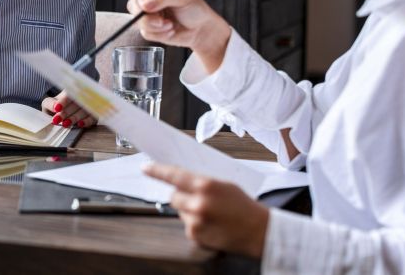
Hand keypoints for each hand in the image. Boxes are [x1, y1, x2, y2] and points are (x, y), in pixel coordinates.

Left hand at [40, 91, 95, 127]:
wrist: (61, 112)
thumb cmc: (55, 106)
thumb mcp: (48, 103)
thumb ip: (50, 104)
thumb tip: (55, 107)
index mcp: (70, 91)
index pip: (68, 95)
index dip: (63, 102)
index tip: (56, 108)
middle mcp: (81, 97)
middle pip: (76, 104)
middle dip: (66, 112)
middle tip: (57, 119)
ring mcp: (88, 106)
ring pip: (83, 111)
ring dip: (75, 118)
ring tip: (65, 124)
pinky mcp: (93, 116)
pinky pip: (92, 118)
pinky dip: (87, 121)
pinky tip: (80, 124)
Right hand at [123, 0, 231, 73]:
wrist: (202, 29)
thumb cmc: (195, 9)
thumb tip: (144, 4)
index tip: (143, 1)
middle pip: (132, 4)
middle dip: (146, 14)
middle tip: (160, 18)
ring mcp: (148, 15)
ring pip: (137, 21)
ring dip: (155, 25)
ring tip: (169, 24)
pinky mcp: (150, 29)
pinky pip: (145, 33)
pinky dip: (159, 34)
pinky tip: (170, 29)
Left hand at [143, 163, 268, 257]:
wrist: (259, 231)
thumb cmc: (244, 206)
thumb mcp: (224, 185)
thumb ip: (202, 182)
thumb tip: (181, 180)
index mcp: (206, 185)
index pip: (174, 175)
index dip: (157, 171)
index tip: (146, 168)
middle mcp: (198, 203)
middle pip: (173, 196)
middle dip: (181, 196)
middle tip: (196, 199)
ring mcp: (195, 221)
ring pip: (180, 211)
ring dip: (189, 211)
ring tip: (210, 214)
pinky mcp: (195, 236)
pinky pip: (187, 225)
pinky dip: (195, 224)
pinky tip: (211, 224)